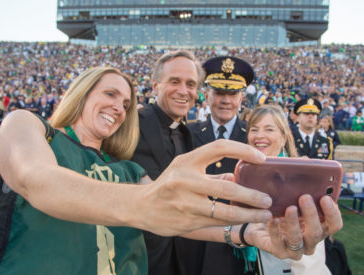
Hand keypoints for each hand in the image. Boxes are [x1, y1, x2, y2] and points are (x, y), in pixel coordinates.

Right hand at [138, 139, 273, 235]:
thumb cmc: (168, 184)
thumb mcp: (184, 168)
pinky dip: (234, 222)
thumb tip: (236, 177)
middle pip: (228, 188)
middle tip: (268, 199)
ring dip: (249, 214)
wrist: (142, 206)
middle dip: (253, 196)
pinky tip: (245, 221)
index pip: (219, 148)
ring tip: (265, 214)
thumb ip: (210, 172)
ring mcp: (185, 202)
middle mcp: (185, 180)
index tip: (261, 159)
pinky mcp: (187, 221)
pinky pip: (217, 223)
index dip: (243, 150)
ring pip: (225, 212)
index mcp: (187, 161)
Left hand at [245, 194, 341, 259]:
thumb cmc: (281, 211)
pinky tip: (272, 219)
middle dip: (311, 214)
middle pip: (316, 232)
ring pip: (298, 239)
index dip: (332, 213)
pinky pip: (278, 243)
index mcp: (319, 228)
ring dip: (294, 223)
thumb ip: (302, 195)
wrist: (259, 224)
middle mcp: (310, 241)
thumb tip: (306, 179)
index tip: (325, 198)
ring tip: (289, 208)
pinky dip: (275, 230)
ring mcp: (295, 249)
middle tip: (304, 197)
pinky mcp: (279, 252)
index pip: (334, 225)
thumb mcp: (292, 202)